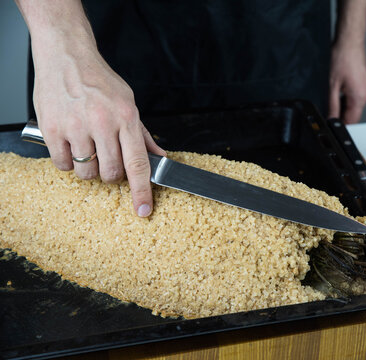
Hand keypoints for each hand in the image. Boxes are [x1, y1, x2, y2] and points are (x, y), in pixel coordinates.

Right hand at [31, 29, 165, 216]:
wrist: (67, 57)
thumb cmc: (99, 81)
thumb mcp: (129, 103)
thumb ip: (143, 134)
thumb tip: (160, 157)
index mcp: (126, 117)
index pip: (138, 163)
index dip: (142, 191)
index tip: (144, 210)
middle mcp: (103, 123)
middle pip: (112, 173)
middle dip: (112, 174)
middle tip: (108, 157)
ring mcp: (76, 126)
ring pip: (87, 172)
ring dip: (89, 168)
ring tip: (87, 146)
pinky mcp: (53, 129)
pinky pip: (63, 164)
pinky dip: (68, 161)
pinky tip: (72, 144)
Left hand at [328, 44, 365, 123]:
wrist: (350, 42)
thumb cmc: (343, 58)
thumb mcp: (332, 85)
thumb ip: (332, 105)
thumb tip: (330, 118)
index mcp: (359, 98)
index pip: (352, 121)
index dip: (340, 126)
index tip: (330, 126)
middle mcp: (364, 95)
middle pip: (352, 115)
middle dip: (339, 117)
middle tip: (327, 113)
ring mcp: (364, 90)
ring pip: (352, 107)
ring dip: (341, 108)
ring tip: (331, 98)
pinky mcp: (361, 85)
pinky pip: (353, 99)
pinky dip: (344, 99)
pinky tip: (336, 92)